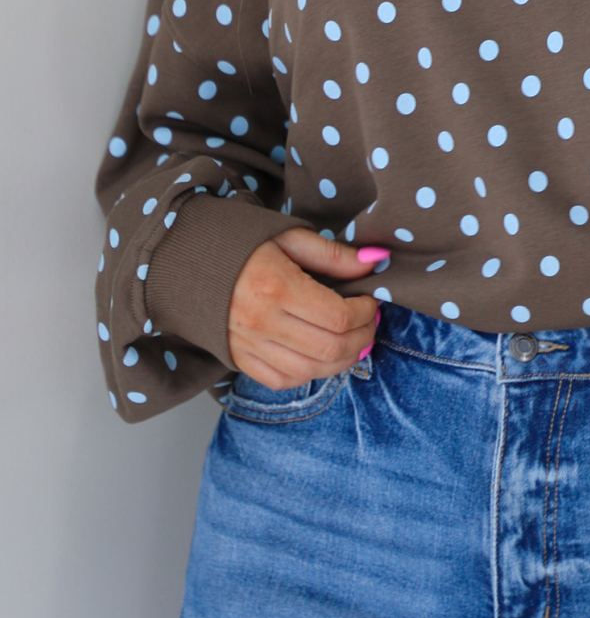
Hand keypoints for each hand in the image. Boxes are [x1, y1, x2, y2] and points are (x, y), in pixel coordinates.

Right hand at [227, 229, 387, 389]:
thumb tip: (374, 262)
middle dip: (362, 338)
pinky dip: (308, 374)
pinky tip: (319, 355)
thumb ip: (333, 255)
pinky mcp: (237, 358)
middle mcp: (260, 322)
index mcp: (275, 287)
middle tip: (369, 323)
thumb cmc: (240, 243)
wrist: (187, 258)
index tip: (369, 301)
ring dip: (341, 361)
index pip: (339, 317)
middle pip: (329, 348)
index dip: (365, 313)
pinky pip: (281, 380)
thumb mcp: (289, 237)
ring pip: (309, 371)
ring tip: (353, 342)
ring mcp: (247, 345)